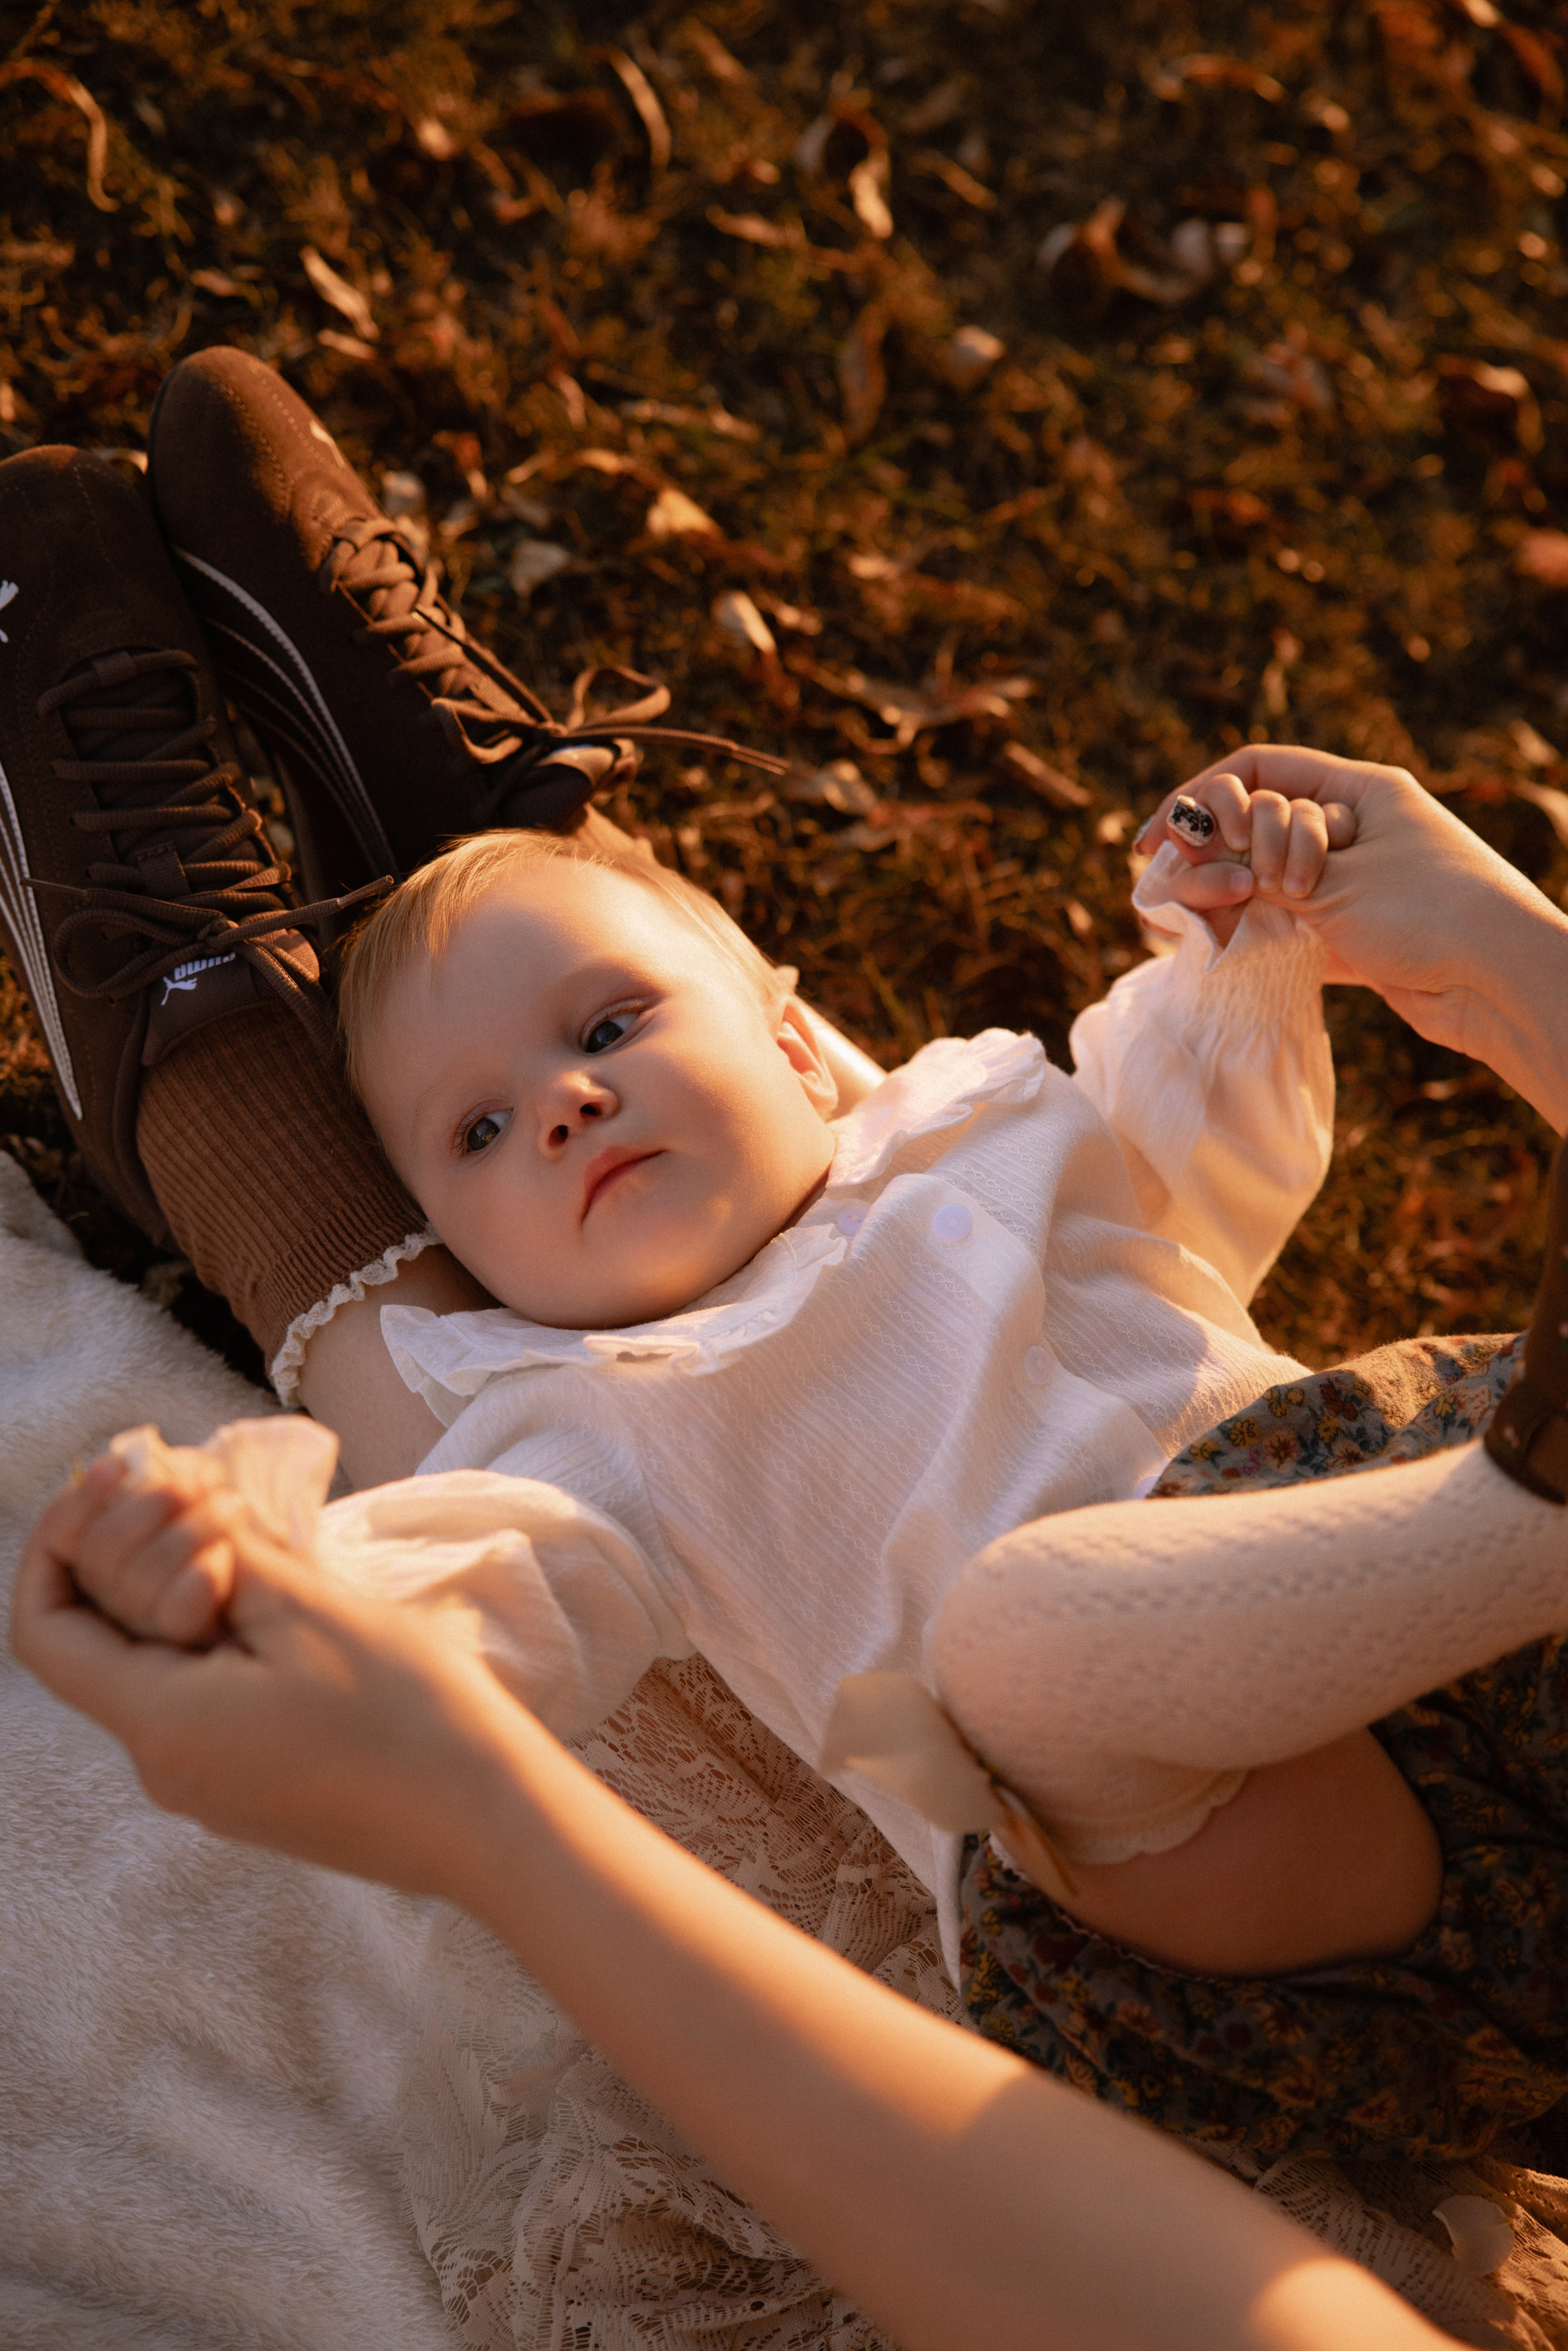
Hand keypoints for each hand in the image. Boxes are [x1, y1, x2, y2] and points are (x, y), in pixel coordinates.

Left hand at [11, 1467, 510, 1902]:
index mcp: (160, 1725)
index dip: (60, 1539)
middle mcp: (164, 1766)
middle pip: (100, 1634)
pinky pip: (197, 1689)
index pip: (46, 1627)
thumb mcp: (308, 1609)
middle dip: (131, 1541)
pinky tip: (269, 1585)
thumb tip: (158, 1492)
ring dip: (180, 1577)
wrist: (489, 1823)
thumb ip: (220, 1550)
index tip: (115, 1473)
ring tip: (243, 1522)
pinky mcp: (250, 1783)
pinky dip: (213, 1625)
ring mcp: (207, 1782)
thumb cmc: (406, 1716)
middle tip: (202, 1481)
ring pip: (154, 1658)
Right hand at [1141, 747, 1567, 1124]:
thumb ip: (1264, 873)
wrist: (1498, 981)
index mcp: (1358, 791)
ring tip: (1220, 921)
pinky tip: (1223, 944)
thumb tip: (1210, 868)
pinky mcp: (1352, 934)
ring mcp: (1350, 882)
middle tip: (1217, 887)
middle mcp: (1352, 829)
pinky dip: (1252, 931)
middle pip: (1255, 822)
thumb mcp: (1334, 882)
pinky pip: (1286, 922)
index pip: (1258, 770)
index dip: (1198, 796)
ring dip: (1233, 895)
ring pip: (1266, 876)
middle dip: (1221, 851)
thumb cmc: (1427, 910)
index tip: (1158, 838)